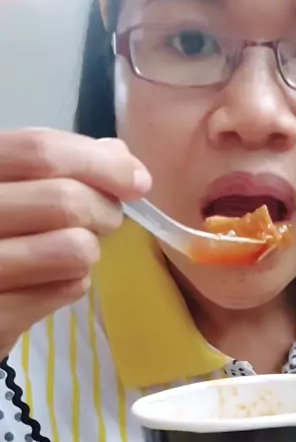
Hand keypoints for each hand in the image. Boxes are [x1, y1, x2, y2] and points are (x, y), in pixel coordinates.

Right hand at [0, 129, 150, 360]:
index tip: (137, 180)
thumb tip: (119, 154)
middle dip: (105, 210)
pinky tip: (55, 279)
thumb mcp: (9, 188)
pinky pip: (67, 290)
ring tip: (74, 252)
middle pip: (63, 200)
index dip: (100, 162)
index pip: (39, 151)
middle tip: (108, 221)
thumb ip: (53, 166)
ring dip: (90, 250)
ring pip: (73, 248)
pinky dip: (75, 282)